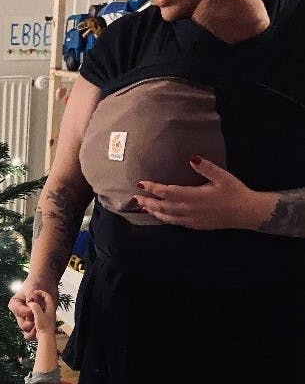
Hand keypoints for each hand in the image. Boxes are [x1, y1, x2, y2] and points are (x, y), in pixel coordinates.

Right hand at [9, 278, 57, 340]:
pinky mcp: (34, 323)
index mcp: (14, 305)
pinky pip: (33, 334)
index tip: (37, 304)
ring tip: (45, 319)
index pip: (21, 313)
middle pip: (24, 325)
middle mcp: (19, 314)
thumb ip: (31, 295)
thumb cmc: (36, 283)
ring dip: (38, 327)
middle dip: (35, 321)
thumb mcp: (32, 287)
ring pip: (28, 331)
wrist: (45, 283)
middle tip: (42, 313)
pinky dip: (39, 332)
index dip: (30, 311)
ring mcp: (27, 319)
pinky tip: (45, 325)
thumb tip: (31, 302)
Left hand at [134, 157, 273, 230]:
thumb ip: (205, 167)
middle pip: (163, 207)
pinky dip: (165, 219)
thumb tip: (191, 158)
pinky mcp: (196, 225)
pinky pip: (176, 223)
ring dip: (154, 212)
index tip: (141, 183)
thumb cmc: (235, 192)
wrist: (247, 213)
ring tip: (143, 206)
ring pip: (167, 217)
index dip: (153, 188)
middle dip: (148, 201)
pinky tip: (161, 216)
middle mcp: (190, 210)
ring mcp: (192, 219)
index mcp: (194, 196)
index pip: (167, 192)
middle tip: (135, 197)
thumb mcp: (222, 176)